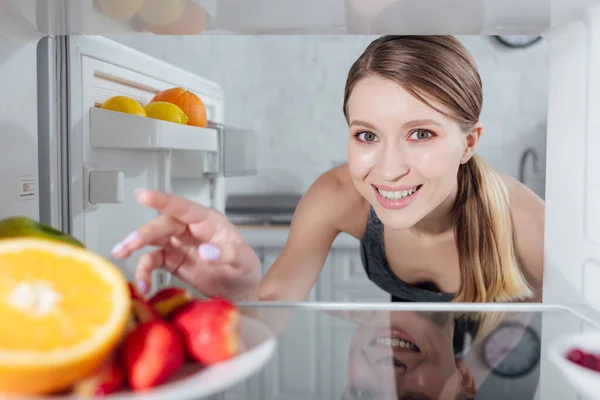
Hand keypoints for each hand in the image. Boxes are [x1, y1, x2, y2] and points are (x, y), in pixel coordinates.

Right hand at [111, 189, 261, 300]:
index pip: (183, 207)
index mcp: (208, 221)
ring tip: (121, 255)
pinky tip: (142, 284)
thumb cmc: (244, 269)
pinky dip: (145, 270)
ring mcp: (180, 244)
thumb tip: (206, 251)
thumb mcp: (243, 260)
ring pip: (153, 239)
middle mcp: (190, 229)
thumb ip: (226, 254)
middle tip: (127, 245)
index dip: (162, 200)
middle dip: (143, 233)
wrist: (241, 292)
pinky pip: (153, 261)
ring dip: (135, 246)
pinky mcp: (173, 261)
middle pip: (162, 224)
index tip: (142, 195)